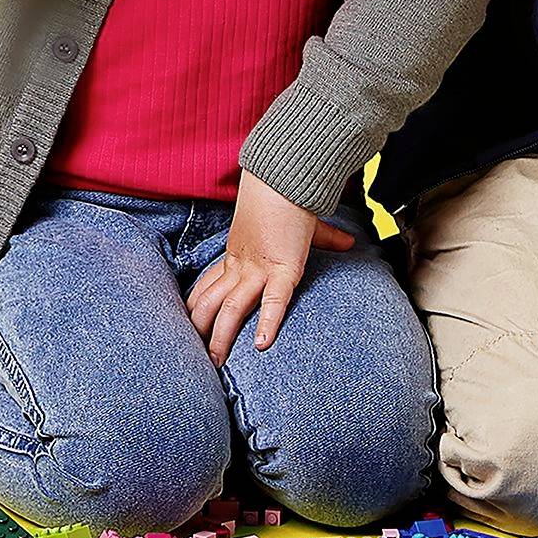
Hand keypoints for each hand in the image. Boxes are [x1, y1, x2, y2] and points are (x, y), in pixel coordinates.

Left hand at [186, 171, 354, 365]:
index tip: (187, 322)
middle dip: (199, 328)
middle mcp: (242, 263)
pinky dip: (267, 323)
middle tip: (193, 355)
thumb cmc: (294, 195)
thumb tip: (350, 241)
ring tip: (215, 363)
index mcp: (239, 252)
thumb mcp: (304, 223)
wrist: (291, 173)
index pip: (210, 283)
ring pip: (231, 308)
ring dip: (219, 337)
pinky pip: (273, 300)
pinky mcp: (284, 267)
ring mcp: (259, 267)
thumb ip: (326, 237)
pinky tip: (262, 345)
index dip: (196, 304)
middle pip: (210, 301)